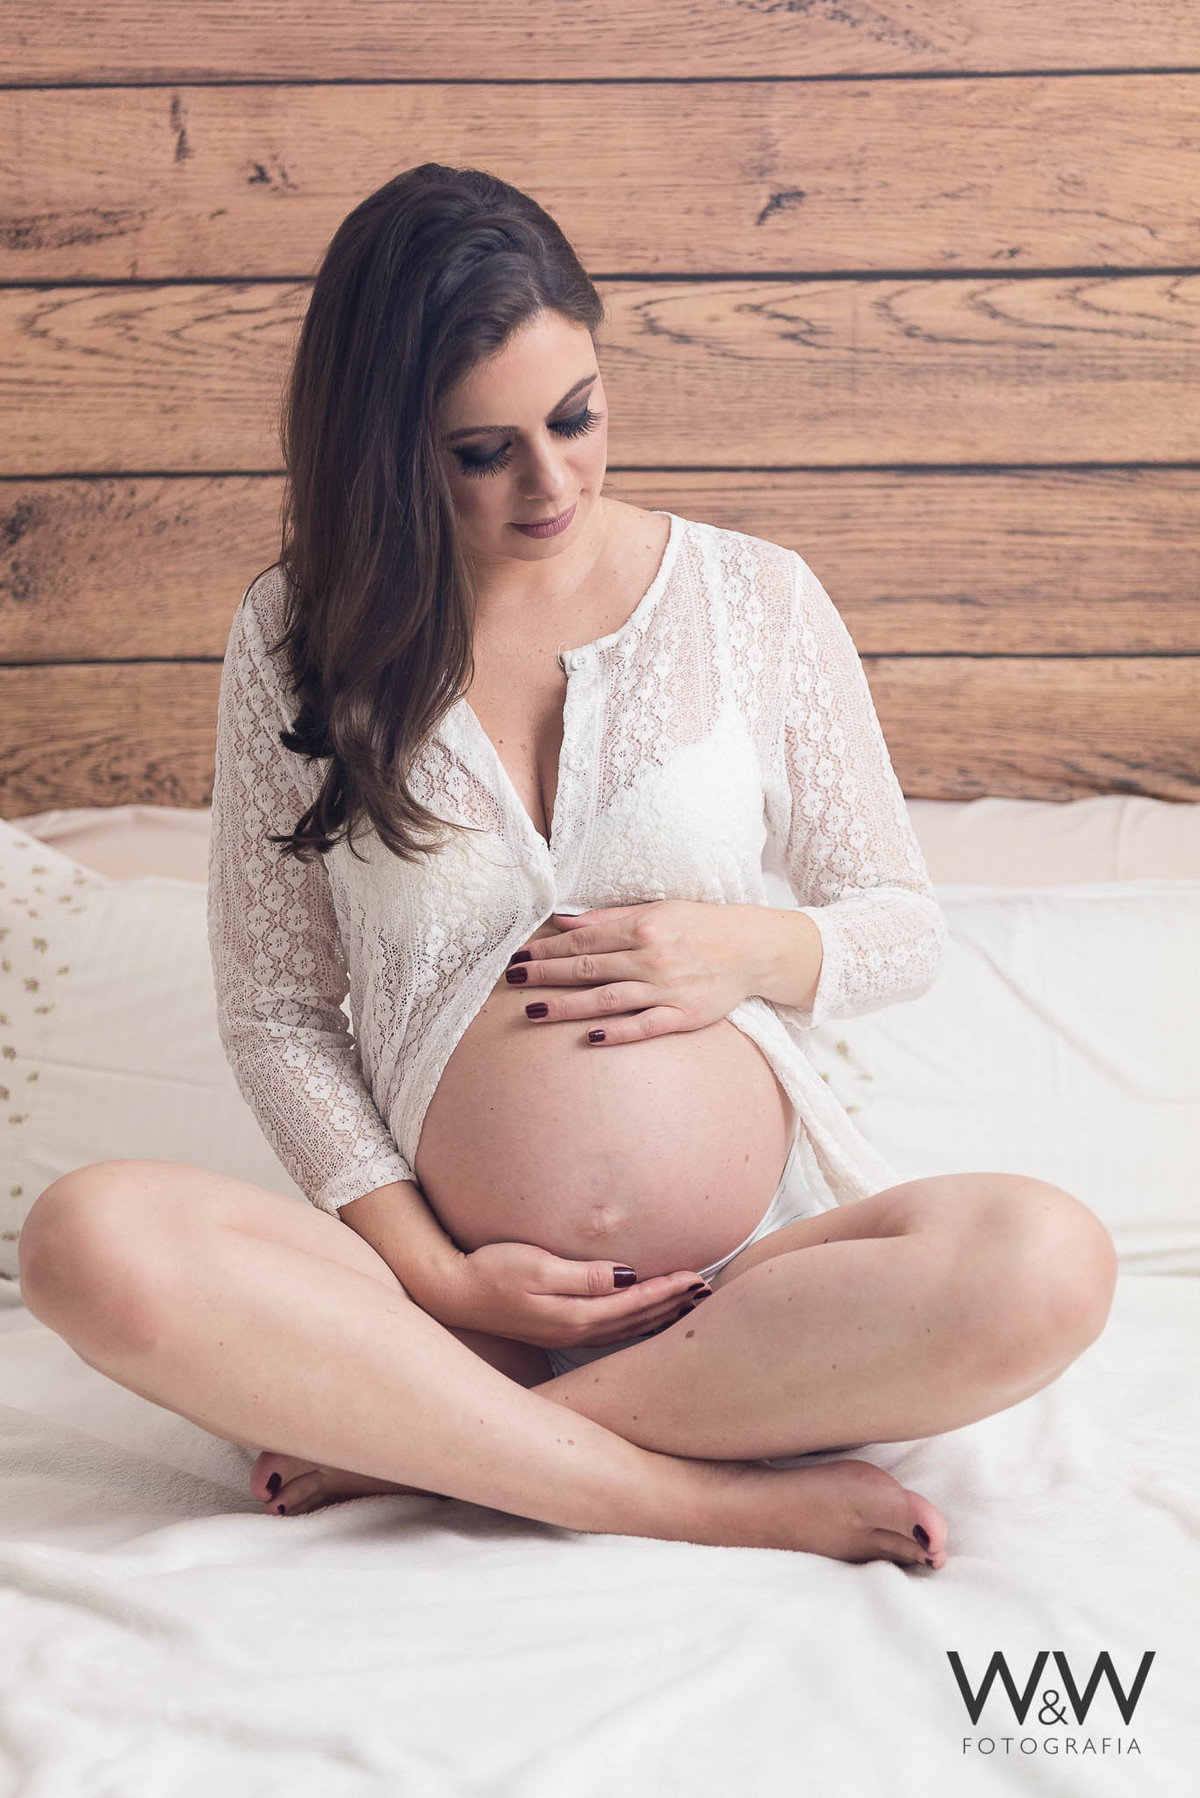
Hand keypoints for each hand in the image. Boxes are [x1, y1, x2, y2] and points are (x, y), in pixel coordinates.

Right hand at [435, 1241, 711, 1348]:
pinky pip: (613, 1330)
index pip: (635, 1301)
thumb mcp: (536, 1265)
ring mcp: (568, 1333)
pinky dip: (638, 1323)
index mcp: (576, 1314)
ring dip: (661, 1316)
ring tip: (690, 1305)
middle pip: (638, 1319)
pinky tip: (647, 1318)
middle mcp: (577, 1329)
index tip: (698, 1276)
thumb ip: (583, 1275)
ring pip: (629, 1328)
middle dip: (674, 1305)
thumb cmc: (491, 1271)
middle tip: (708, 1291)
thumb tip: (626, 1276)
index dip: (669, 1289)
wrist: (453, 1293)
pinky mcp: (559, 1329)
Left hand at [506, 900, 757, 1044]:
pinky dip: (617, 1031)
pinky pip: (644, 1026)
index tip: (521, 957)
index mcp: (643, 927)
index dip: (549, 949)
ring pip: (608, 999)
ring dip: (567, 1006)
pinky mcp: (684, 1016)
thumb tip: (565, 922)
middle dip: (547, 975)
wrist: (753, 948)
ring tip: (534, 1011)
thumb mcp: (657, 909)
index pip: (585, 941)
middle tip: (514, 981)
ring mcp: (667, 989)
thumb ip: (608, 919)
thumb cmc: (702, 925)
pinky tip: (589, 1036)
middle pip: (588, 969)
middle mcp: (652, 958)